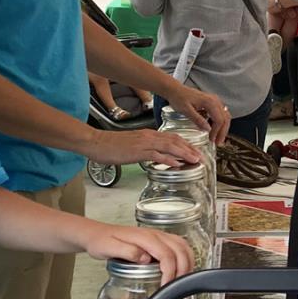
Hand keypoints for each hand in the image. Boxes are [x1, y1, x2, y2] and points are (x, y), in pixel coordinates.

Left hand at [81, 222, 193, 282]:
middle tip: (176, 288)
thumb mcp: (109, 248)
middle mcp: (155, 234)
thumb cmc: (101, 241)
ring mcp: (158, 235)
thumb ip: (127, 251)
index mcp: (144, 237)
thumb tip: (145, 258)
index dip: (170, 272)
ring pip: (183, 246)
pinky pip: (178, 245)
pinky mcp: (158, 239)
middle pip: (180, 249)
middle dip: (183, 269)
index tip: (165, 287)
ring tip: (182, 280)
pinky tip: (181, 269)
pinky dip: (184, 257)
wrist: (97, 233)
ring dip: (187, 262)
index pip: (166, 254)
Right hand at [88, 127, 202, 167]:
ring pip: (169, 146)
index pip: (172, 137)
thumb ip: (145, 149)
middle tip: (201, 157)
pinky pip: (157, 155)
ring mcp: (144, 143)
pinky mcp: (138, 151)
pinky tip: (177, 164)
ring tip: (195, 160)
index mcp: (148, 134)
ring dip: (184, 153)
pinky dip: (169, 159)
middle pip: (175, 141)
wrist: (96, 142)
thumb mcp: (132, 146)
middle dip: (190, 149)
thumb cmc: (111, 145)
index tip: (195, 151)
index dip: (185, 144)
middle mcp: (148, 136)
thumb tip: (155, 156)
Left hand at [170, 87, 230, 145]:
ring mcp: (214, 100)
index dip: (216, 132)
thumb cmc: (179, 98)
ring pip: (225, 116)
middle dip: (222, 132)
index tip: (212, 140)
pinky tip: (214, 129)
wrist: (175, 90)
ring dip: (223, 127)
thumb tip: (208, 129)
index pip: (219, 120)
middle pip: (225, 118)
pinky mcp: (212, 102)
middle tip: (218, 142)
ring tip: (217, 137)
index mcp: (210, 102)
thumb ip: (198, 119)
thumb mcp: (186, 110)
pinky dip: (220, 122)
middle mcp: (215, 100)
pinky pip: (221, 113)